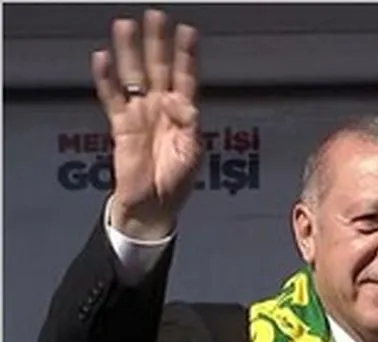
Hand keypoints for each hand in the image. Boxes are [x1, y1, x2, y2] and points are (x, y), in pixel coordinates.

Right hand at [92, 9, 200, 239]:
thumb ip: (190, 126)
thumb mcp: (193, 153)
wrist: (153, 204)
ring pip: (134, 75)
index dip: (187, 55)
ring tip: (125, 25)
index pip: (186, 77)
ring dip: (130, 51)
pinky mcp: (121, 124)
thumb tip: (184, 103)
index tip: (188, 31)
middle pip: (159, 67)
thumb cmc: (177, 181)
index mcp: (184, 113)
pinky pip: (112, 97)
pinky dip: (107, 79)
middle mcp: (161, 107)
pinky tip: (102, 58)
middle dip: (157, 42)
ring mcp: (140, 113)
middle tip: (155, 15)